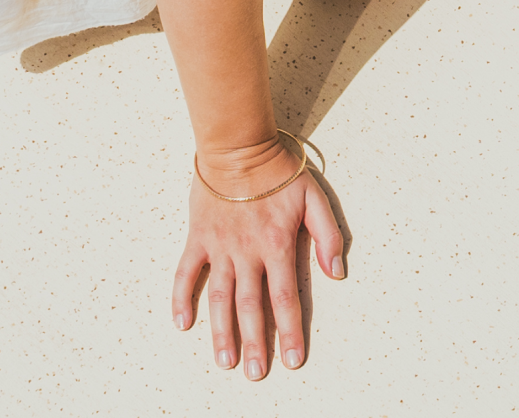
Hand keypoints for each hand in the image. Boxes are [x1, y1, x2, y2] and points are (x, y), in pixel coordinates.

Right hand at [173, 138, 344, 378]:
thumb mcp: (314, 196)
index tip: (292, 360)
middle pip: (251, 306)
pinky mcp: (199, 236)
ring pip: (220, 296)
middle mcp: (247, 251)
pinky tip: (182, 323)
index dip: (290, 331)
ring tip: (225, 361)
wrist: (239, 144)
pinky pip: (186, 271)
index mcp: (276, 244)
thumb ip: (328, 235)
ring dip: (222, 331)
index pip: (285, 298)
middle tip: (255, 374)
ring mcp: (220, 246)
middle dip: (254, 343)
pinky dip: (181, 296)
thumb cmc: (278, 169)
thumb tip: (337, 272)